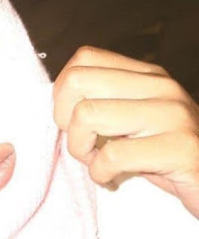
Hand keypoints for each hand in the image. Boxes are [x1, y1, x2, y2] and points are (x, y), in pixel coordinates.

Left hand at [53, 46, 198, 217]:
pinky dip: (100, 174)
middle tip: (84, 145)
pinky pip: (113, 155)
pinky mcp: (181, 148)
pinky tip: (112, 179)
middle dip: (66, 122)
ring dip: (81, 150)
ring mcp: (173, 114)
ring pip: (87, 115)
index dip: (64, 94)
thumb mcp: (129, 123)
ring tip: (99, 164)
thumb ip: (101, 105)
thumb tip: (57, 103)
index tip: (75, 123)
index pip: (84, 59)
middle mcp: (160, 86)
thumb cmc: (162, 157)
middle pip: (76, 82)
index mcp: (146, 76)